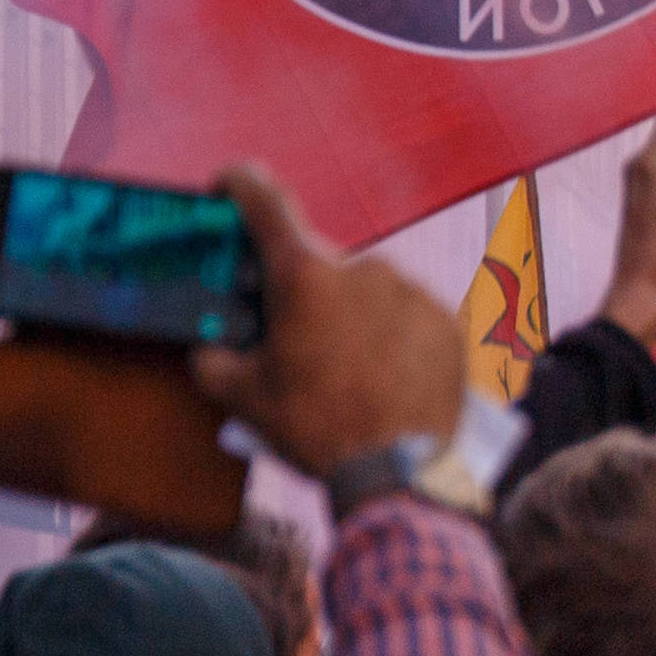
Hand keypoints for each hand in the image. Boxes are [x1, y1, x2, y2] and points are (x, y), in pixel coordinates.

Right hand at [193, 165, 466, 481]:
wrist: (400, 473)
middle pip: (318, 260)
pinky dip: (389, 332)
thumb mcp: (245, 401)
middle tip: (289, 333)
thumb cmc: (316, 430)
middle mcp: (364, 267)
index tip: (228, 182)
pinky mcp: (447, 317)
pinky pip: (406, 311)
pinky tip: (381, 374)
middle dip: (299, 288)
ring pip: (366, 288)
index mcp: (306, 275)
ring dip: (348, 314)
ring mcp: (411, 289)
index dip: (241, 183)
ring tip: (342, 369)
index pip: (266, 202)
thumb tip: (208, 350)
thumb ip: (215, 361)